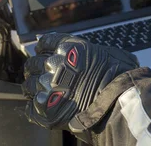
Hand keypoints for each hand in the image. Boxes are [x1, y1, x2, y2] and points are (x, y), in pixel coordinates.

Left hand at [22, 33, 138, 131]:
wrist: (121, 104)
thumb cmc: (120, 79)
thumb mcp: (109, 53)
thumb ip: (90, 49)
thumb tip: (84, 49)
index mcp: (70, 48)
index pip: (45, 42)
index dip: (43, 47)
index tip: (42, 51)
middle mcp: (55, 64)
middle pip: (34, 63)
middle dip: (35, 68)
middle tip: (37, 73)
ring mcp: (49, 86)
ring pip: (29, 85)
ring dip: (32, 88)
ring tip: (37, 93)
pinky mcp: (46, 108)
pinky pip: (31, 107)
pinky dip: (34, 108)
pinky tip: (39, 107)